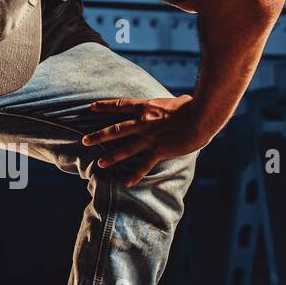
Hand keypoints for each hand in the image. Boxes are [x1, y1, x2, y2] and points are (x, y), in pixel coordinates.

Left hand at [81, 94, 207, 186]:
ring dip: (111, 157)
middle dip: (98, 136)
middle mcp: (144, 123)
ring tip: (100, 164)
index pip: (120, 105)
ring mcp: (150, 137)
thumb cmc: (194, 107)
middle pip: (116, 130)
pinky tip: (127, 183)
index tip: (91, 107)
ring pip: (126, 149)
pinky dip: (136, 175)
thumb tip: (179, 101)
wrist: (201, 116)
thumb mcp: (178, 101)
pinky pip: (145, 165)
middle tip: (84, 141)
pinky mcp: (160, 150)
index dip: (105, 106)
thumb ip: (171, 104)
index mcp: (146, 108)